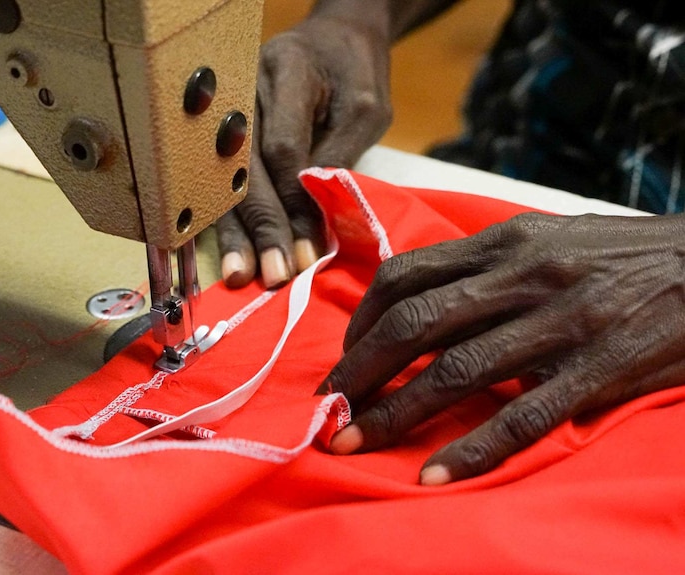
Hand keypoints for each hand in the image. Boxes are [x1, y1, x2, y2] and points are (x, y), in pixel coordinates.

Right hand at [217, 13, 391, 287]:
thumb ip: (339, 153)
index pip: (282, 146)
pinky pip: (221, 183)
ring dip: (236, 231)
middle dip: (263, 226)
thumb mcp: (365, 106)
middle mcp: (244, 89)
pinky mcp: (223, 135)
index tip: (309, 247)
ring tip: (241, 276)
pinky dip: (227, 220)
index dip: (293, 201)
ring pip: (226, 179)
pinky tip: (226, 255)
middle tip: (276, 274)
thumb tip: (315, 215)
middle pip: (246, 168)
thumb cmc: (353, 73)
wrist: (331, 40)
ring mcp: (226, 113)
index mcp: (285, 69)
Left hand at [318, 212, 684, 484]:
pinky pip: (525, 417)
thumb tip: (422, 300)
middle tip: (326, 408)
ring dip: (395, 412)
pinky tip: (436, 476)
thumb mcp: (550, 238)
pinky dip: (475, 450)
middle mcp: (525, 277)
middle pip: (415, 323)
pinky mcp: (599, 370)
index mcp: (506, 242)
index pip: (407, 275)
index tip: (345, 357)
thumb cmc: (625, 255)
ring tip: (351, 443)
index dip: (362, 320)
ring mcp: (562, 323)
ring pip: (457, 371)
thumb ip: (487, 266)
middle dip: (359, 370)